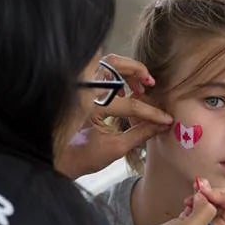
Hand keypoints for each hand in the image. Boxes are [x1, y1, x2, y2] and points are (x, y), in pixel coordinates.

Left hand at [56, 55, 171, 178]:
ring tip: (139, 88)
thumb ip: (141, 133)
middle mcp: (84, 90)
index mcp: (90, 105)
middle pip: (114, 63)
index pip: (130, 104)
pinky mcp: (80, 89)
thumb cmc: (81, 157)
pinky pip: (100, 72)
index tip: (166, 119)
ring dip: (127, 70)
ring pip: (107, 63)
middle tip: (149, 84)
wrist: (57, 161)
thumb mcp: (115, 148)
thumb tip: (163, 125)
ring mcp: (81, 87)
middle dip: (137, 70)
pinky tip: (125, 93)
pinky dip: (116, 76)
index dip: (151, 112)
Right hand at [183, 177, 224, 224]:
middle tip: (195, 191)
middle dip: (212, 193)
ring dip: (203, 196)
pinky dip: (197, 201)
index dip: (222, 195)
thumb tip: (206, 196)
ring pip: (217, 202)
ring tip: (187, 202)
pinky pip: (206, 206)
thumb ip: (203, 211)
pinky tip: (186, 207)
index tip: (202, 193)